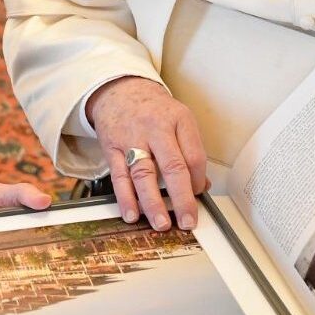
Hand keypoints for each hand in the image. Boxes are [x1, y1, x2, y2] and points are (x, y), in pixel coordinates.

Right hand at [87, 77, 208, 231]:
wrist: (120, 90)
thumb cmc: (154, 110)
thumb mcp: (179, 120)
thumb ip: (190, 151)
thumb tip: (202, 186)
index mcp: (179, 120)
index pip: (194, 156)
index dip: (199, 181)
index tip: (199, 195)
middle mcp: (156, 128)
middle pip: (173, 166)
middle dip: (182, 198)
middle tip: (188, 221)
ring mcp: (132, 138)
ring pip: (144, 175)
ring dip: (153, 203)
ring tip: (162, 223)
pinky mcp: (112, 148)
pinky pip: (120, 177)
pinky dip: (126, 198)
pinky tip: (132, 214)